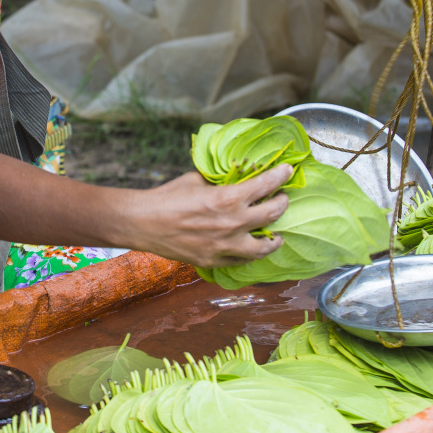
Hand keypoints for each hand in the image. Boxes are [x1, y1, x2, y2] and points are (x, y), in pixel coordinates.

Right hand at [124, 164, 292, 267]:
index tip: (288, 170)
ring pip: (263, 248)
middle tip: (283, 199)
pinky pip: (241, 261)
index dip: (280, 176)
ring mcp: (224, 246)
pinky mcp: (213, 261)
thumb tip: (235, 178)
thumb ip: (220, 182)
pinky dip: (250, 254)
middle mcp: (232, 224)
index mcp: (228, 198)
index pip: (265, 185)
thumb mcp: (198, 180)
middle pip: (272, 214)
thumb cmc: (168, 196)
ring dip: (274, 239)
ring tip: (277, 235)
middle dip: (282, 204)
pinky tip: (252, 249)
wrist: (143, 222)